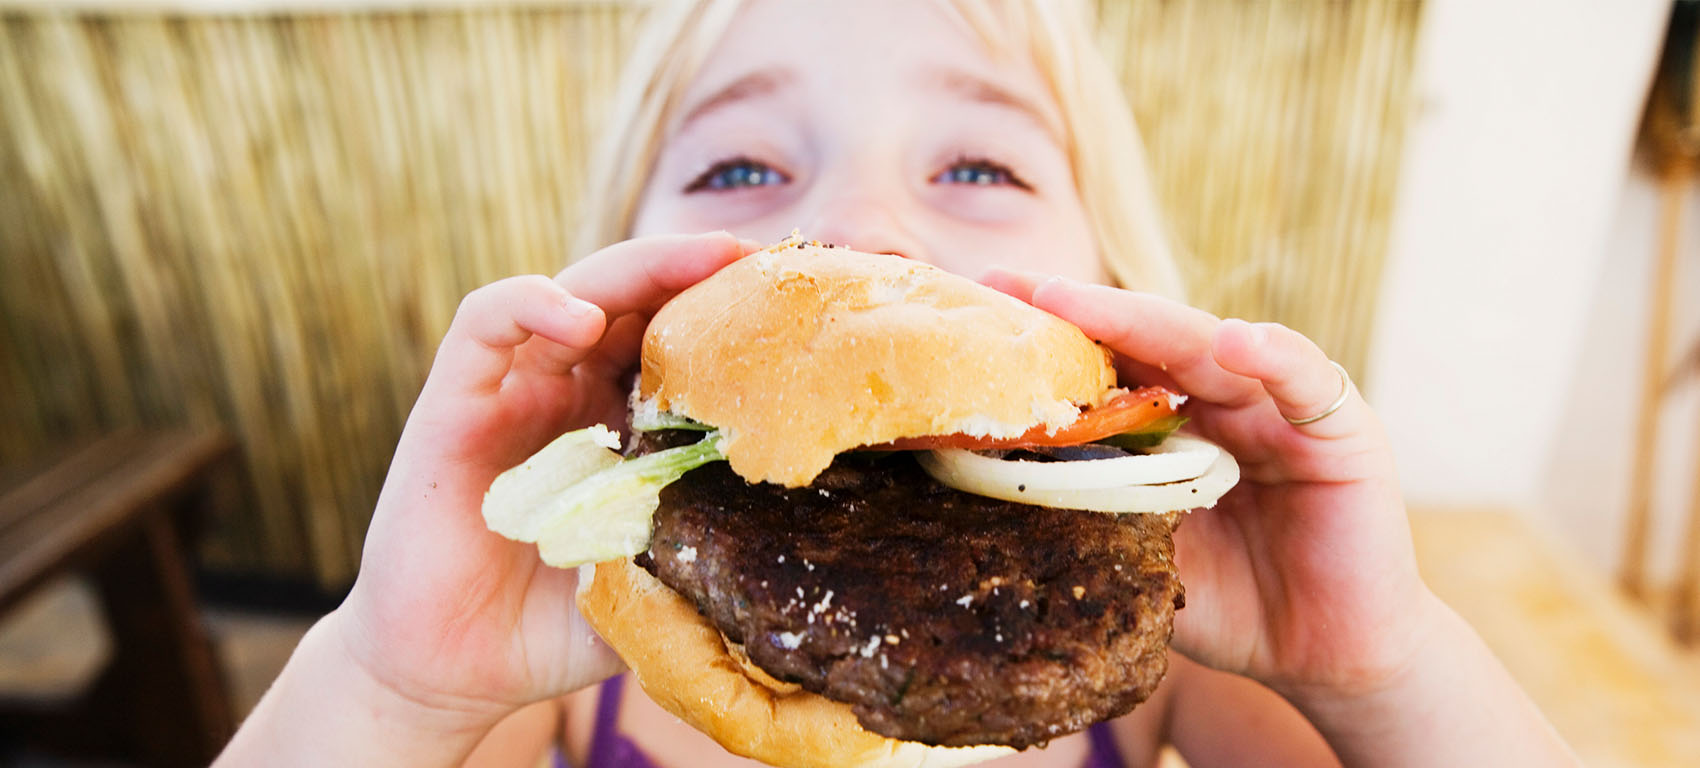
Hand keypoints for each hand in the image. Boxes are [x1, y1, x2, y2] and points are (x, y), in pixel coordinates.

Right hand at [338, 232, 758, 724]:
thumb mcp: (652, 584)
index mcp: (624, 423)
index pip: (679, 340)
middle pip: (636, 298)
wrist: (454, 673)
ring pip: (574, 291)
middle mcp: (571, 390)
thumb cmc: (555, 626)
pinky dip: (533, 301)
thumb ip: (705, 557)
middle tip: (756, 258)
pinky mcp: (454, 400)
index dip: (728, 314)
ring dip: (637, 267)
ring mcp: (514, 388)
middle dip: (696, 268)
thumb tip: (802, 553)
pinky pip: (487, 324)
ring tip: (699, 258)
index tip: (793, 302)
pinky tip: (581, 317)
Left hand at [981, 270, 1433, 695]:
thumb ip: (1094, 510)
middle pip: (1145, 341)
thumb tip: (991, 484)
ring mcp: (1279, 408)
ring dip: (1144, 320)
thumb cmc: (1232, 604)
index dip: (1048, 340)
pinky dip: (1272, 355)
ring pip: (1207, 346)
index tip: (977, 309)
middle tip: (1009, 284)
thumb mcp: (1143, 553)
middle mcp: (1223, 401)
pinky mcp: (1342, 430)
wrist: (1322, 658)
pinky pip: (1305, 380)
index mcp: (1174, 425)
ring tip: (1076, 300)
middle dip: (1075, 310)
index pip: (1107, 366)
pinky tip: (1232, 342)